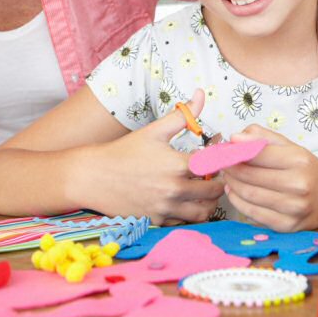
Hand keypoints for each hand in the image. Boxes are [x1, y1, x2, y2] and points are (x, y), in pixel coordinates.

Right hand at [88, 90, 223, 224]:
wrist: (93, 177)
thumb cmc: (125, 152)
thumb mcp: (155, 131)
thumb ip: (183, 115)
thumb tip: (201, 94)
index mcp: (178, 165)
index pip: (217, 165)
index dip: (223, 161)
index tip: (221, 157)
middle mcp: (175, 189)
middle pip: (215, 192)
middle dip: (219, 183)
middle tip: (215, 176)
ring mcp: (166, 208)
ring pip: (204, 212)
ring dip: (209, 202)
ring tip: (203, 191)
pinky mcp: (157, 221)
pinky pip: (185, 223)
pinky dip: (190, 214)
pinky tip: (185, 201)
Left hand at [222, 125, 317, 231]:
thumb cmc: (310, 173)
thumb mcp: (293, 148)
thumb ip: (264, 138)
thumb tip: (234, 137)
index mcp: (299, 161)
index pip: (257, 153)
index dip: (235, 150)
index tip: (224, 148)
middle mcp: (298, 185)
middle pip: (249, 175)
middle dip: (230, 167)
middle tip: (222, 162)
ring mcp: (293, 208)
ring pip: (248, 194)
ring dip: (231, 184)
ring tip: (228, 176)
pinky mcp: (286, 226)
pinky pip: (252, 213)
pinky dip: (237, 201)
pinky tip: (234, 192)